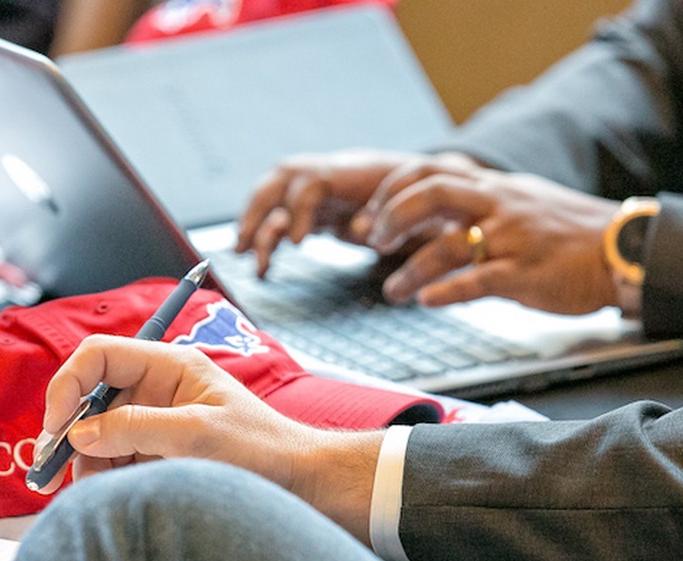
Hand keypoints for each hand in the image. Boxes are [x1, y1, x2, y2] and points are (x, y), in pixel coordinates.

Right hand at [39, 335, 382, 542]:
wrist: (298, 482)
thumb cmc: (262, 448)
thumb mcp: (197, 435)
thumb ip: (136, 428)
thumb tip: (79, 433)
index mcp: (169, 366)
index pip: (98, 356)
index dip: (68, 386)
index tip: (55, 429)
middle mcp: (157, 388)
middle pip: (92, 399)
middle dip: (70, 433)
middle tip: (50, 475)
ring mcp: (156, 420)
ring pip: (99, 434)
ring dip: (88, 462)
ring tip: (93, 493)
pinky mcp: (158, 451)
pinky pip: (117, 458)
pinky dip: (105, 476)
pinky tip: (109, 496)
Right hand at [236, 149, 424, 275]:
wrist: (441, 192)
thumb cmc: (435, 202)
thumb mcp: (423, 209)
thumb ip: (394, 217)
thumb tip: (362, 228)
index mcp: (357, 172)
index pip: (314, 181)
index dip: (299, 208)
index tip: (296, 242)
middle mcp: (334, 174)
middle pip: (282, 179)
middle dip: (258, 209)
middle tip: (245, 243)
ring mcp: (325, 190)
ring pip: (277, 195)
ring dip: (255, 221)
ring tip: (242, 252)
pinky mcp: (323, 210)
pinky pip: (286, 219)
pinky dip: (271, 240)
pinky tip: (264, 267)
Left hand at [359, 157, 622, 314]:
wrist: (622, 250)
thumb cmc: (568, 233)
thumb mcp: (520, 204)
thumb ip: (478, 205)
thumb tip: (434, 214)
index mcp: (493, 187)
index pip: (429, 171)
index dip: (391, 190)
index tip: (370, 216)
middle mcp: (498, 205)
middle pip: (430, 193)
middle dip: (391, 217)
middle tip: (373, 243)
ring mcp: (511, 238)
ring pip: (447, 245)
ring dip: (410, 270)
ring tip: (392, 291)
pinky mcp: (525, 273)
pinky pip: (477, 281)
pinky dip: (446, 292)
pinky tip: (426, 301)